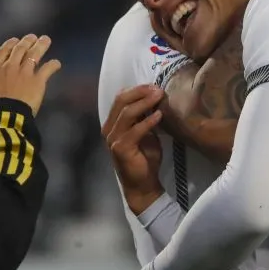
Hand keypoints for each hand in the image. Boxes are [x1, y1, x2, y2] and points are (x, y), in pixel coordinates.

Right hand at [0, 35, 61, 117]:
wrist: (2, 117)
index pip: (2, 51)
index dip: (10, 44)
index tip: (15, 40)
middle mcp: (10, 66)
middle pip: (20, 49)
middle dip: (27, 41)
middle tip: (32, 37)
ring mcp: (25, 72)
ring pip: (34, 54)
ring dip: (40, 46)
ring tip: (46, 40)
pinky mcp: (37, 81)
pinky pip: (47, 70)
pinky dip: (53, 65)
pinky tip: (57, 63)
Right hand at [102, 85, 165, 212]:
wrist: (142, 184)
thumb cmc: (144, 158)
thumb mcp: (146, 133)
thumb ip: (145, 117)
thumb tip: (155, 98)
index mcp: (113, 123)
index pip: (121, 98)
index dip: (137, 89)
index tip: (154, 85)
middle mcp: (109, 129)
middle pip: (121, 101)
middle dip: (140, 92)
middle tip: (157, 89)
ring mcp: (112, 139)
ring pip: (127, 113)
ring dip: (145, 103)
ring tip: (159, 97)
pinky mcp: (120, 148)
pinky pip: (135, 130)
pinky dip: (148, 121)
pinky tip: (159, 115)